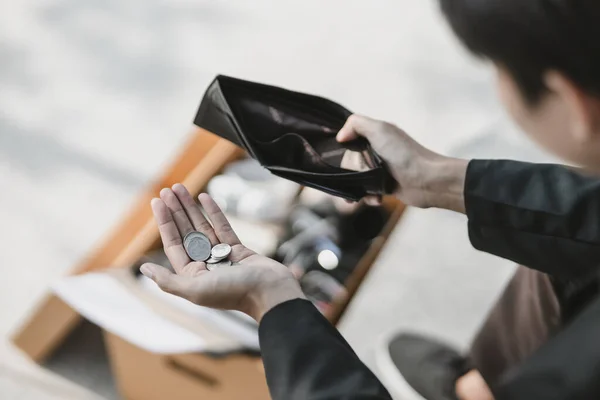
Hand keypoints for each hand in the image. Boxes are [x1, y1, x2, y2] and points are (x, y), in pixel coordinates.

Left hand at [139, 184, 304, 321]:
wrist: (270, 292)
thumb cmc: (234, 293)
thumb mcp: (196, 290)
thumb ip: (168, 281)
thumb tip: (144, 269)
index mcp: (192, 276)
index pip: (174, 244)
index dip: (164, 222)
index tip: (157, 202)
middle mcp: (205, 265)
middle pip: (186, 232)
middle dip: (176, 211)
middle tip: (167, 190)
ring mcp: (222, 256)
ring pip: (202, 227)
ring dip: (191, 208)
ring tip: (180, 188)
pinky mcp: (239, 249)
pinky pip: (222, 227)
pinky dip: (214, 212)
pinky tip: (205, 197)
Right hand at [337, 115, 467, 211]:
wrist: (427, 181)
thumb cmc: (405, 155)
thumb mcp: (380, 130)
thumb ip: (356, 124)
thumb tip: (340, 136)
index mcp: (374, 135)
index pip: (347, 142)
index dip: (346, 151)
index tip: (351, 157)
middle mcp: (376, 150)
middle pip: (348, 163)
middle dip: (354, 172)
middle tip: (368, 173)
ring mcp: (379, 169)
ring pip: (354, 179)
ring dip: (358, 188)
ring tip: (367, 193)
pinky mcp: (384, 186)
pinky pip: (365, 192)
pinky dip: (368, 197)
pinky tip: (377, 199)